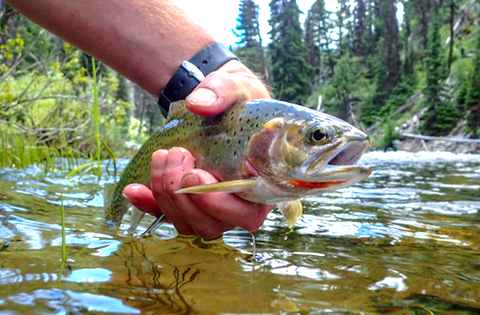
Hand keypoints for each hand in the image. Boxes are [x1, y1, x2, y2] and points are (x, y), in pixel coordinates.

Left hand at [123, 61, 273, 238]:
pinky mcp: (185, 201)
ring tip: (161, 156)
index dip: (222, 205)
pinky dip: (147, 205)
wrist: (217, 101)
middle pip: (212, 225)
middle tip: (177, 155)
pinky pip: (164, 216)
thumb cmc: (238, 100)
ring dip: (166, 196)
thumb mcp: (238, 87)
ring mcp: (209, 206)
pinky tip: (133, 188)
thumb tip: (198, 104)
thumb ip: (223, 92)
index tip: (196, 173)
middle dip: (186, 196)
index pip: (248, 215)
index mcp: (261, 185)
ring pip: (187, 225)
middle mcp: (237, 203)